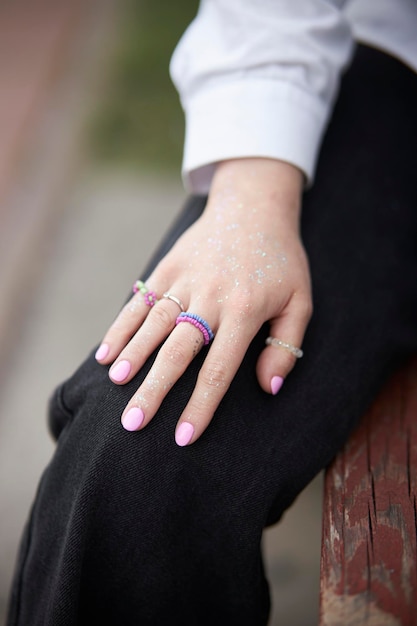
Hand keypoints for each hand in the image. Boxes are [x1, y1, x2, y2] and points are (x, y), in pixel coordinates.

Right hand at [95, 158, 311, 444]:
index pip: (218, 369)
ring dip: (132, 356)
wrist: (254, 207)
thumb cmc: (281, 260)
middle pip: (177, 351)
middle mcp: (210, 297)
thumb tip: (268, 388)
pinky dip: (121, 326)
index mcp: (245, 311)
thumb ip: (286, 345)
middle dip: (154, 390)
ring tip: (116, 386)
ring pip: (153, 324)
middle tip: (133, 423)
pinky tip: (105, 353)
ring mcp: (185, 280)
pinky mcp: (168, 267)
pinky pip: (140, 300)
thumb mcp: (300, 301)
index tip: (182, 437)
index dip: (200, 406)